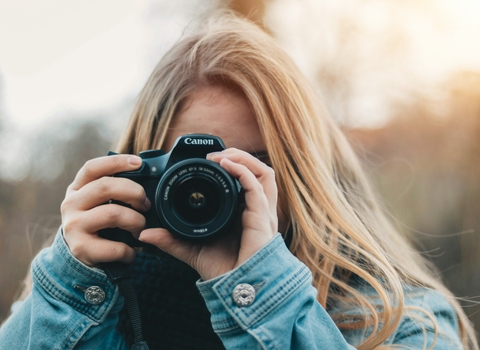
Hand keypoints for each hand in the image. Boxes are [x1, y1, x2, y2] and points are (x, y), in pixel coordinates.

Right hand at [61, 155, 149, 266]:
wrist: (79, 254)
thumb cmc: (98, 221)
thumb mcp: (99, 201)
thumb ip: (115, 187)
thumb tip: (146, 173)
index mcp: (77, 188)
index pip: (93, 168)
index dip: (116, 162)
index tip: (139, 163)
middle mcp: (71, 204)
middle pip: (106, 187)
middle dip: (134, 193)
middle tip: (146, 204)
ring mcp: (74, 226)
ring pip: (113, 214)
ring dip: (136, 221)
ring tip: (140, 228)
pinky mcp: (81, 248)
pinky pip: (115, 246)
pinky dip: (129, 250)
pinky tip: (131, 251)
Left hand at [138, 148, 278, 279]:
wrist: (238, 287)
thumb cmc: (223, 270)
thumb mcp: (191, 249)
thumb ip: (171, 240)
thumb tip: (144, 235)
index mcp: (243, 212)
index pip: (245, 181)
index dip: (232, 167)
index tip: (207, 162)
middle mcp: (256, 208)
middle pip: (258, 171)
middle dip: (239, 156)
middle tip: (214, 155)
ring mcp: (262, 211)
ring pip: (264, 172)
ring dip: (243, 158)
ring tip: (222, 155)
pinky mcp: (262, 215)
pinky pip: (257, 185)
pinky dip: (243, 170)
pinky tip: (226, 164)